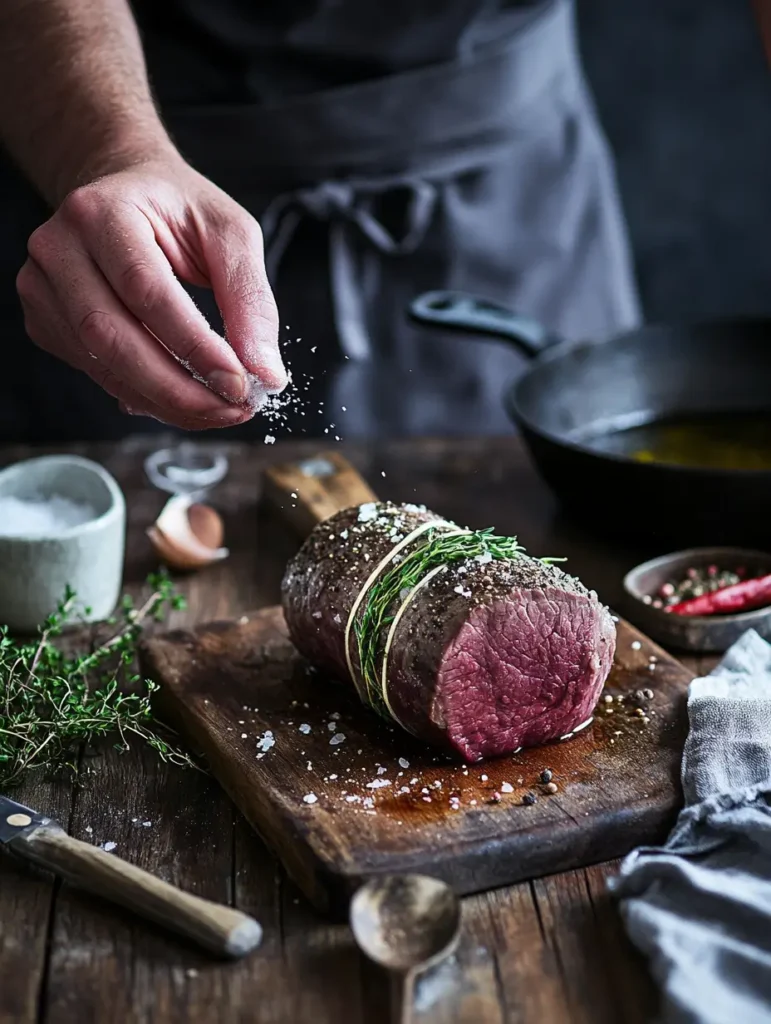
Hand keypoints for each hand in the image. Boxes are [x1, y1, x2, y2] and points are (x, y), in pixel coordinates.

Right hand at [16, 152, 286, 429]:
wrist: (126, 190)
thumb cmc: (178, 209)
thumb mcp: (230, 233)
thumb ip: (250, 299)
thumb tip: (264, 372)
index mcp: (102, 211)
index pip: (146, 291)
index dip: (193, 346)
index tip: (238, 383)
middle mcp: (60, 247)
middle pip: (113, 337)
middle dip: (178, 389)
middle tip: (231, 409)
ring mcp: (43, 286)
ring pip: (102, 364)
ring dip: (165, 401)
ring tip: (216, 410)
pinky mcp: (44, 319)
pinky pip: (96, 372)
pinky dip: (144, 396)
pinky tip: (182, 397)